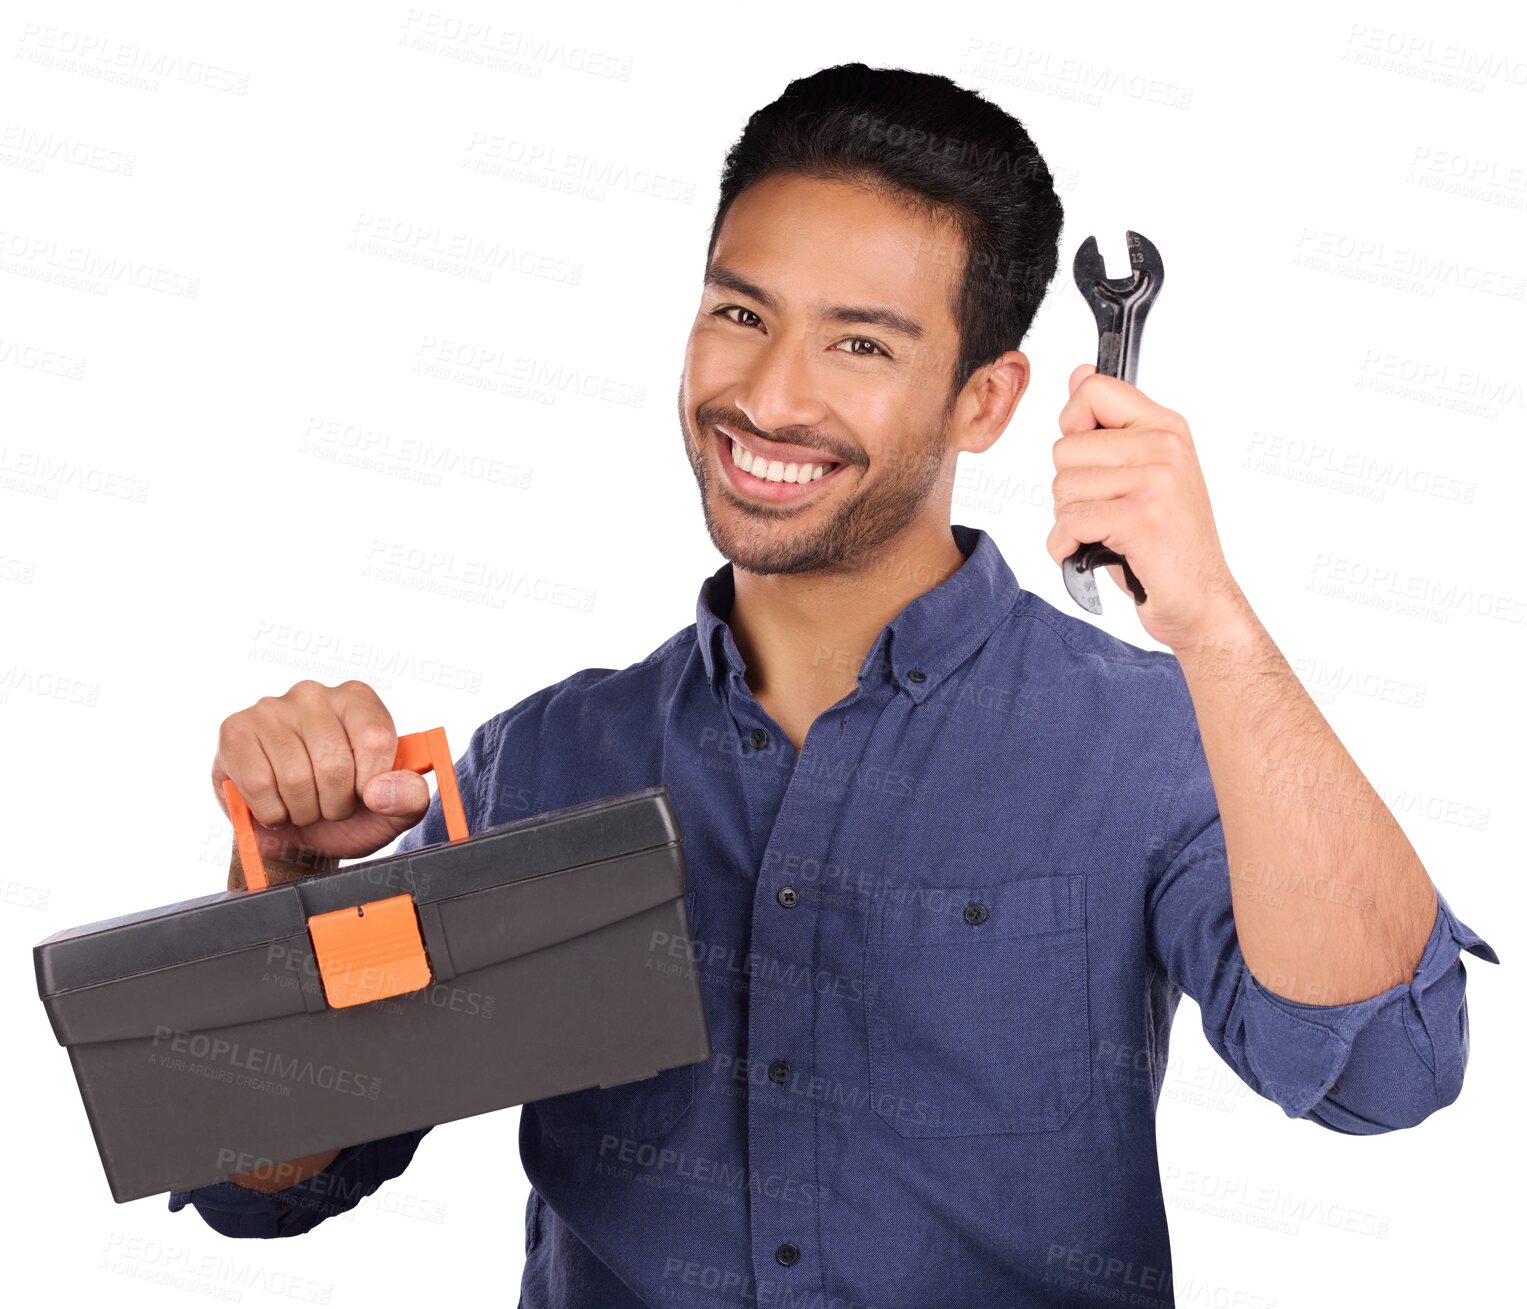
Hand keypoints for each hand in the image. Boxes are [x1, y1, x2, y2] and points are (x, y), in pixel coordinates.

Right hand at [212, 679, 430, 868]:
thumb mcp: (394, 810)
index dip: (371, 783)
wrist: (298, 836)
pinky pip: (259, 784)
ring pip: (295, 778)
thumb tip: (381, 791)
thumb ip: (410, 797)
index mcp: (358, 700)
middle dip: (336, 804)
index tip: (365, 795)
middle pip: (334, 764)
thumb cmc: (350, 813)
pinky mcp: (235, 730)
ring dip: (303, 811)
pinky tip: (274, 803)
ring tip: (303, 805)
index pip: (375, 739)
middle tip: (329, 805)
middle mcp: (314, 694)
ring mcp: (271, 708)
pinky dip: (271, 811)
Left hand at [1047, 364, 1246, 649]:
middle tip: (1105, 513)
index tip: (1092, 460)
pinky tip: (1093, 553)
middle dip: (1070, 489)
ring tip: (1106, 534)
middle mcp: (1164, 447)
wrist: (1201, 601)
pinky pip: (1069, 521)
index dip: (1074, 426)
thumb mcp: (1142, 475)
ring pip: (1063, 486)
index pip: (1093, 390)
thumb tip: (1079, 374)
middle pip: (1065, 447)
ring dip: (1070, 521)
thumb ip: (1109, 428)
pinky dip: (1066, 547)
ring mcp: (1155, 480)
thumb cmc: (1166, 544)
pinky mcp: (1141, 516)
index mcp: (1166, 428)